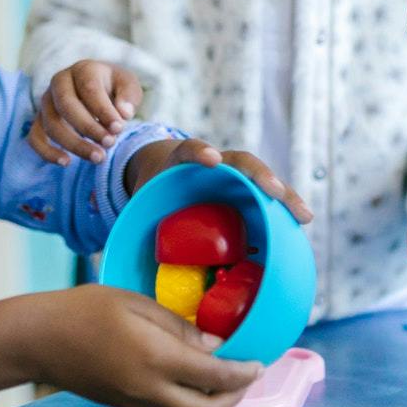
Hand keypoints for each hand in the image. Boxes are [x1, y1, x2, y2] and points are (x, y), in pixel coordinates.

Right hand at [20, 285, 261, 406]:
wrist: (38, 340)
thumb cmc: (84, 309)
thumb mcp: (137, 304)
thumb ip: (178, 328)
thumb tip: (212, 346)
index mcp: (157, 359)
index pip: (216, 377)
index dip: (244, 373)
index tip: (258, 363)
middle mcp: (150, 389)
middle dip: (236, 398)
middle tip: (247, 377)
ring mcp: (135, 401)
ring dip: (211, 400)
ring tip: (222, 375)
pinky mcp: (123, 405)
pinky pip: (164, 405)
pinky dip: (185, 396)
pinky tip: (186, 374)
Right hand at [29, 61, 142, 164]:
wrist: (98, 89)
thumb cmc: (115, 88)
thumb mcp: (128, 85)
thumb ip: (129, 96)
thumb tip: (123, 113)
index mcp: (83, 69)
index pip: (89, 89)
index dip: (103, 110)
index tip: (119, 128)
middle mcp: (59, 82)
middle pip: (66, 106)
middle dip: (88, 128)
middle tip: (110, 143)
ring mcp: (46, 102)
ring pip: (51, 124)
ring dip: (74, 144)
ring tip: (98, 157)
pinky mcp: (39, 120)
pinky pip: (35, 138)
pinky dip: (47, 152)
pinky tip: (66, 162)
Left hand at [124, 138, 312, 224]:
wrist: (165, 173)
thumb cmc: (151, 192)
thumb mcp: (138, 200)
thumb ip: (128, 219)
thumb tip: (105, 257)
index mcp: (181, 159)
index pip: (190, 149)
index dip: (200, 152)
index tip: (211, 159)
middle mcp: (215, 162)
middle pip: (240, 162)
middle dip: (259, 174)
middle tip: (273, 191)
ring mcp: (234, 174)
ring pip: (262, 177)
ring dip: (282, 193)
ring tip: (301, 214)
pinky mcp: (246, 187)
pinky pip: (267, 195)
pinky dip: (284, 205)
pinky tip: (301, 221)